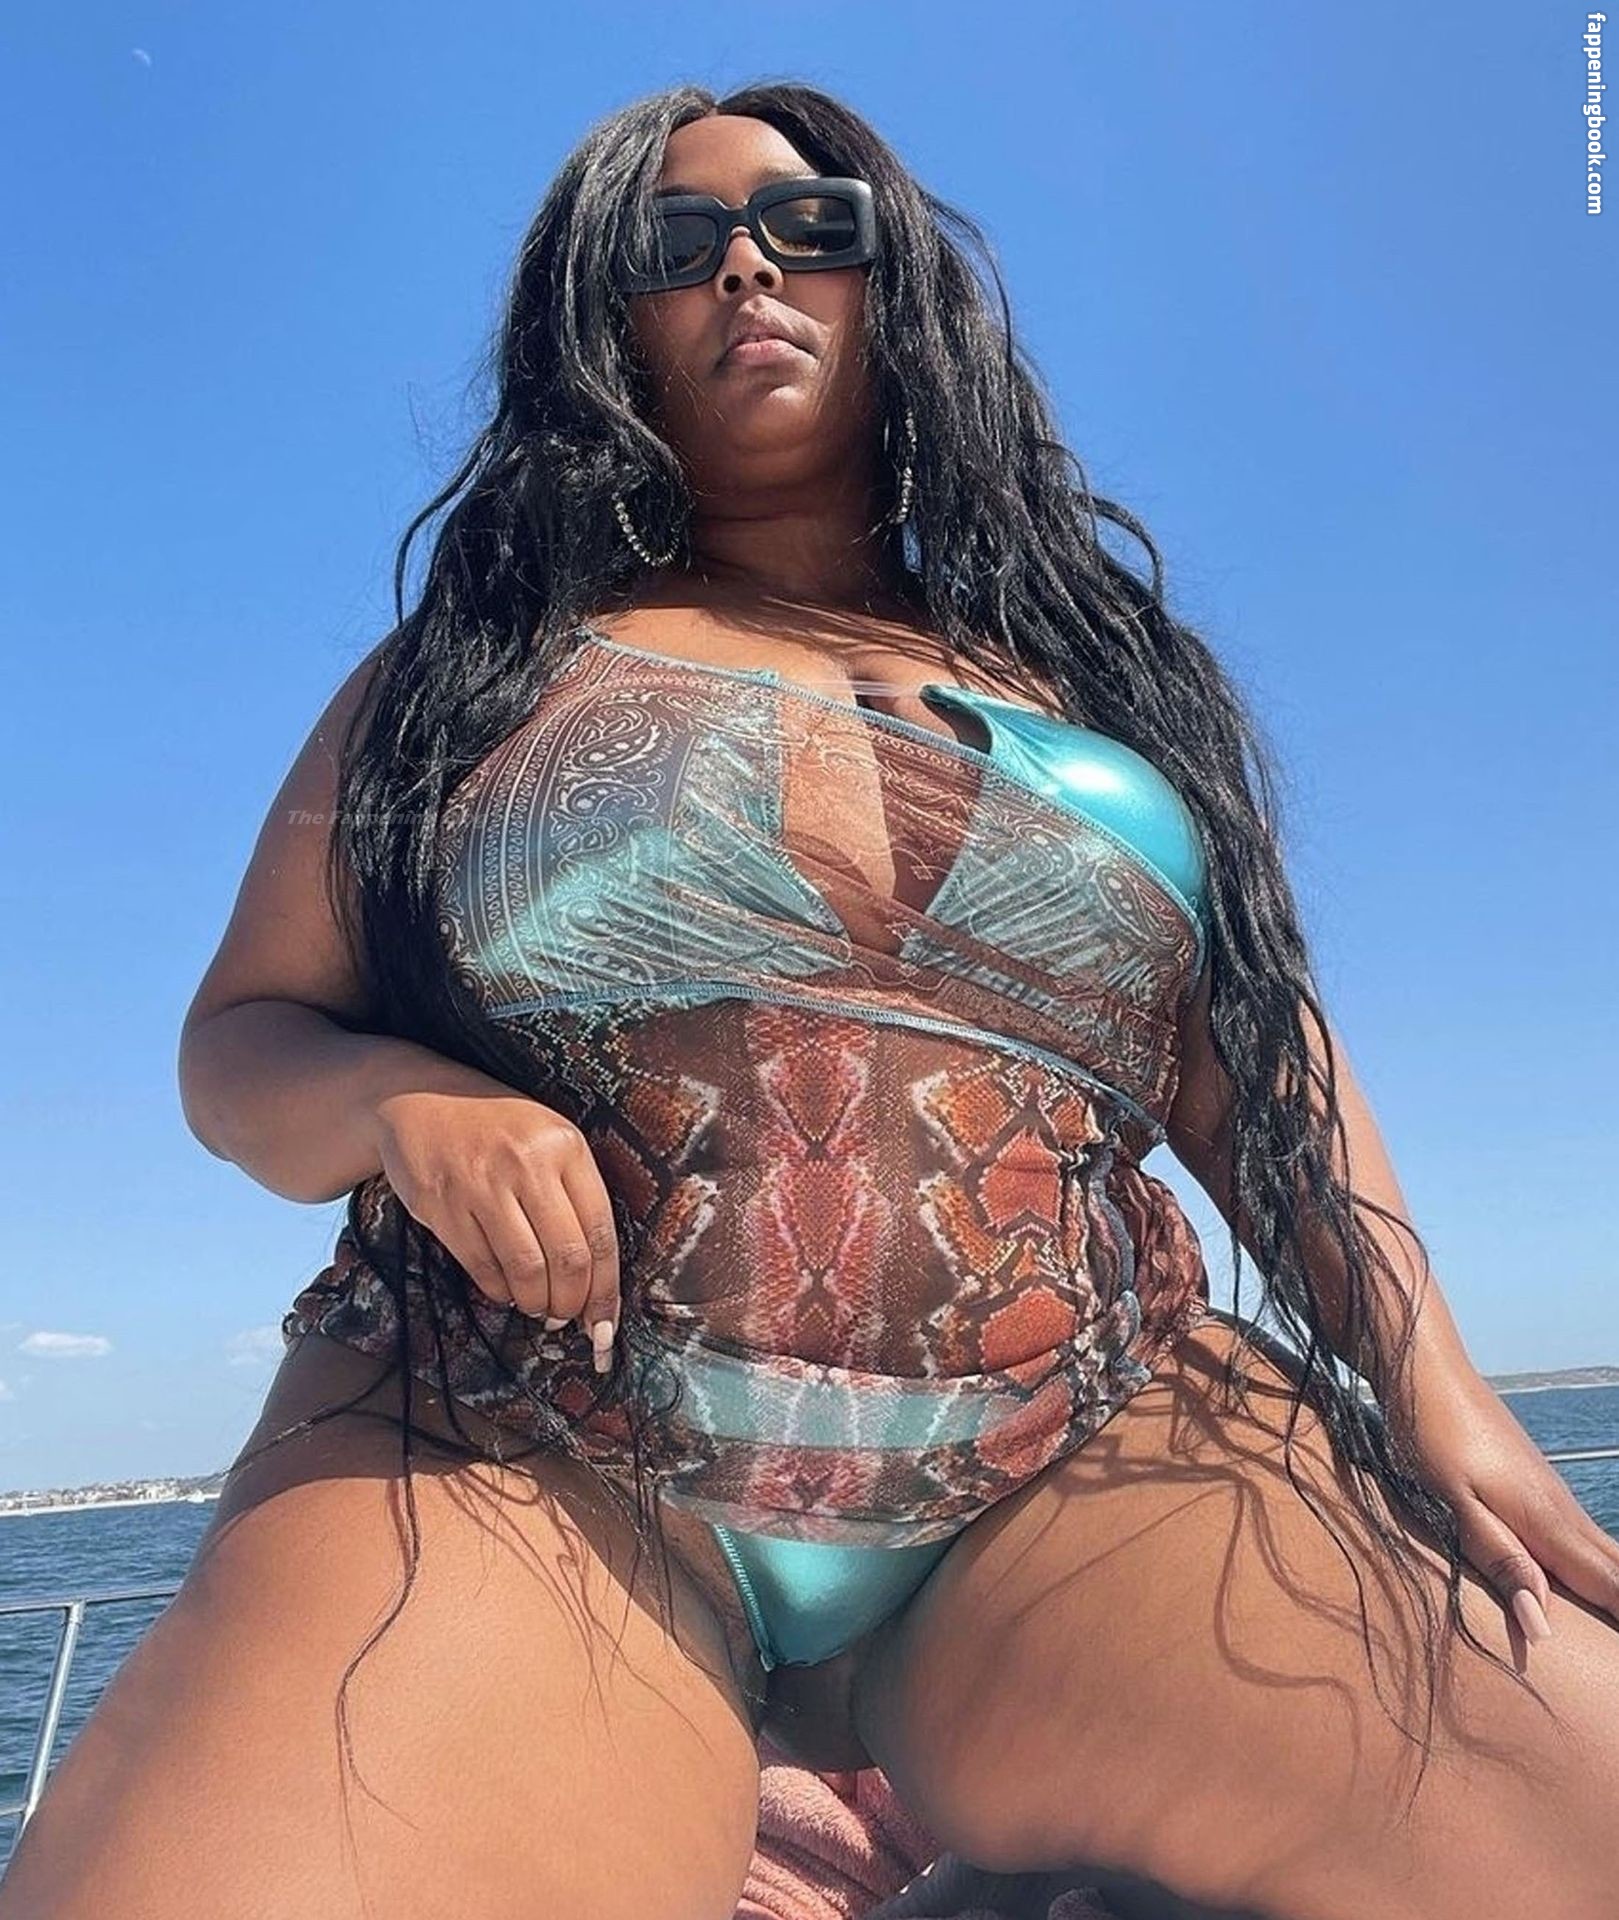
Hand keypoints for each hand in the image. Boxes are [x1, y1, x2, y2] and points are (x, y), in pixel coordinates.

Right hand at [370, 1084, 620, 1372]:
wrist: (419, 1099)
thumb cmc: (499, 1129)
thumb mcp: (549, 1139)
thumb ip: (575, 1195)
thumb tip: (596, 1278)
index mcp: (566, 1147)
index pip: (600, 1232)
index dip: (606, 1289)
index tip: (604, 1325)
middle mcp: (527, 1163)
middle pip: (567, 1258)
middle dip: (572, 1304)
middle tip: (567, 1318)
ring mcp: (482, 1184)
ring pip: (526, 1269)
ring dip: (536, 1303)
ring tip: (538, 1307)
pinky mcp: (442, 1205)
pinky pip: (482, 1267)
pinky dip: (500, 1292)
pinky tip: (507, 1292)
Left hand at [1392, 1357, 1618, 1640]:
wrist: (1425, 1370)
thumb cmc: (1430, 1435)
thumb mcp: (1453, 1503)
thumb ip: (1500, 1559)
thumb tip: (1543, 1627)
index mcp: (1547, 1523)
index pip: (1613, 1586)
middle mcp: (1563, 1511)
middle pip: (1617, 1571)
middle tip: (1617, 1662)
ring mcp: (1554, 1498)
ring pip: (1606, 1554)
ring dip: (1616, 1588)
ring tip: (1612, 1625)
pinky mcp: (1538, 1489)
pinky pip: (1585, 1540)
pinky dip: (1604, 1568)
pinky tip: (1598, 1584)